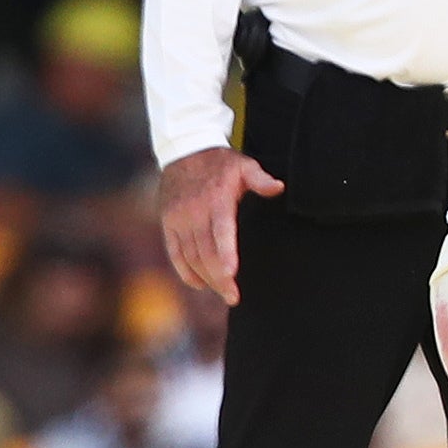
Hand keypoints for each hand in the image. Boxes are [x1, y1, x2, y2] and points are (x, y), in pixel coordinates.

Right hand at [159, 144, 283, 304]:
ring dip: (206, 278)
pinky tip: (199, 284)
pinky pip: (175, 252)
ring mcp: (179, 219)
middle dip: (219, 278)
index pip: (220, 232)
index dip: (225, 254)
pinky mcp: (169, 223)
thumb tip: (278, 188)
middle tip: (233, 297)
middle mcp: (194, 212)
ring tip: (223, 293)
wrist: (185, 150)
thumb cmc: (221, 163)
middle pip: (205, 252)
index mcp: (216, 200)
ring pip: (190, 256)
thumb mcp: (244, 165)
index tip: (231, 275)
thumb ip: (260, 179)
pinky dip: (185, 271)